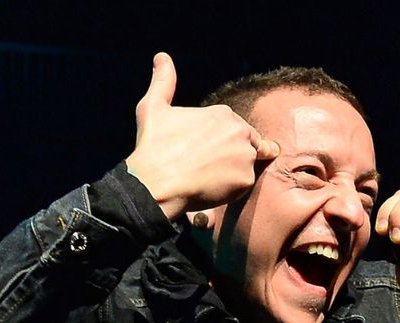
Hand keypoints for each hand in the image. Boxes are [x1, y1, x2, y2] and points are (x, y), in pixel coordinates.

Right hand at [124, 52, 277, 220]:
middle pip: (243, 145)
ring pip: (244, 164)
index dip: (214, 142)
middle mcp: (239, 131)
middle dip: (228, 155)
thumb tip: (161, 57)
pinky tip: (210, 188)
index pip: (229, 129)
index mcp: (222, 113)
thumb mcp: (154, 108)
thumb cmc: (154, 147)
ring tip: (205, 178)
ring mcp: (245, 155)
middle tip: (203, 167)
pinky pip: (243, 184)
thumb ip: (163, 81)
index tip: (198, 152)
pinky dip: (230, 188)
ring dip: (230, 171)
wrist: (155, 184)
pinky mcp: (245, 179)